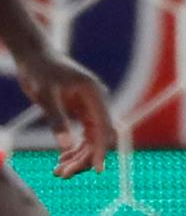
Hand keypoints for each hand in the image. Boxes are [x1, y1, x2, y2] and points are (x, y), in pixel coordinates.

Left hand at [18, 48, 116, 178]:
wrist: (35, 58)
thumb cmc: (41, 71)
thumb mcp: (46, 96)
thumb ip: (57, 120)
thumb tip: (66, 147)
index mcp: (95, 95)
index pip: (104, 128)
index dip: (101, 150)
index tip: (97, 169)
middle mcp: (97, 103)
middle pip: (99, 137)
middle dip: (84, 158)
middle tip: (62, 174)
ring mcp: (89, 108)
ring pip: (91, 139)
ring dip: (78, 157)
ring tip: (58, 172)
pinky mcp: (80, 112)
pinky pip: (83, 135)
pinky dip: (73, 149)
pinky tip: (61, 159)